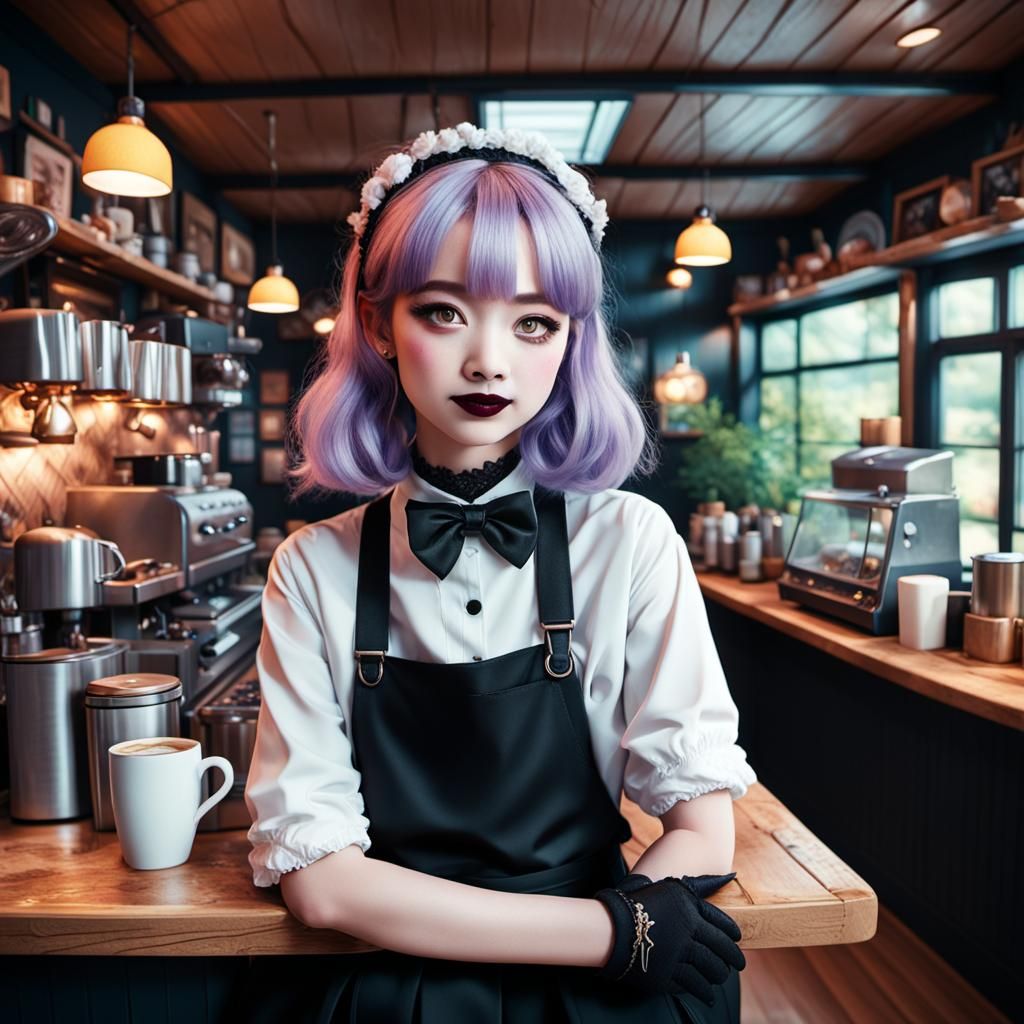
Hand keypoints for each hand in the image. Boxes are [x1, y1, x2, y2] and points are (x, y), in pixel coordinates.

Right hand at [594, 873, 744, 1003]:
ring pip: (709, 970)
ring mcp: (677, 956)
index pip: (723, 926)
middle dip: (732, 959)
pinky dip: (701, 988)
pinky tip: (706, 991)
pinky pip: (691, 985)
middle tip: (739, 964)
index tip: (738, 940)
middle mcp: (688, 935)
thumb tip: (730, 876)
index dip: (733, 935)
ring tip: (722, 977)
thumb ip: (701, 886)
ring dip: (718, 975)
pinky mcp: (666, 976)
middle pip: (720, 951)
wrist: (610, 925)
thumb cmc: (641, 901)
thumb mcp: (672, 888)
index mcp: (691, 912)